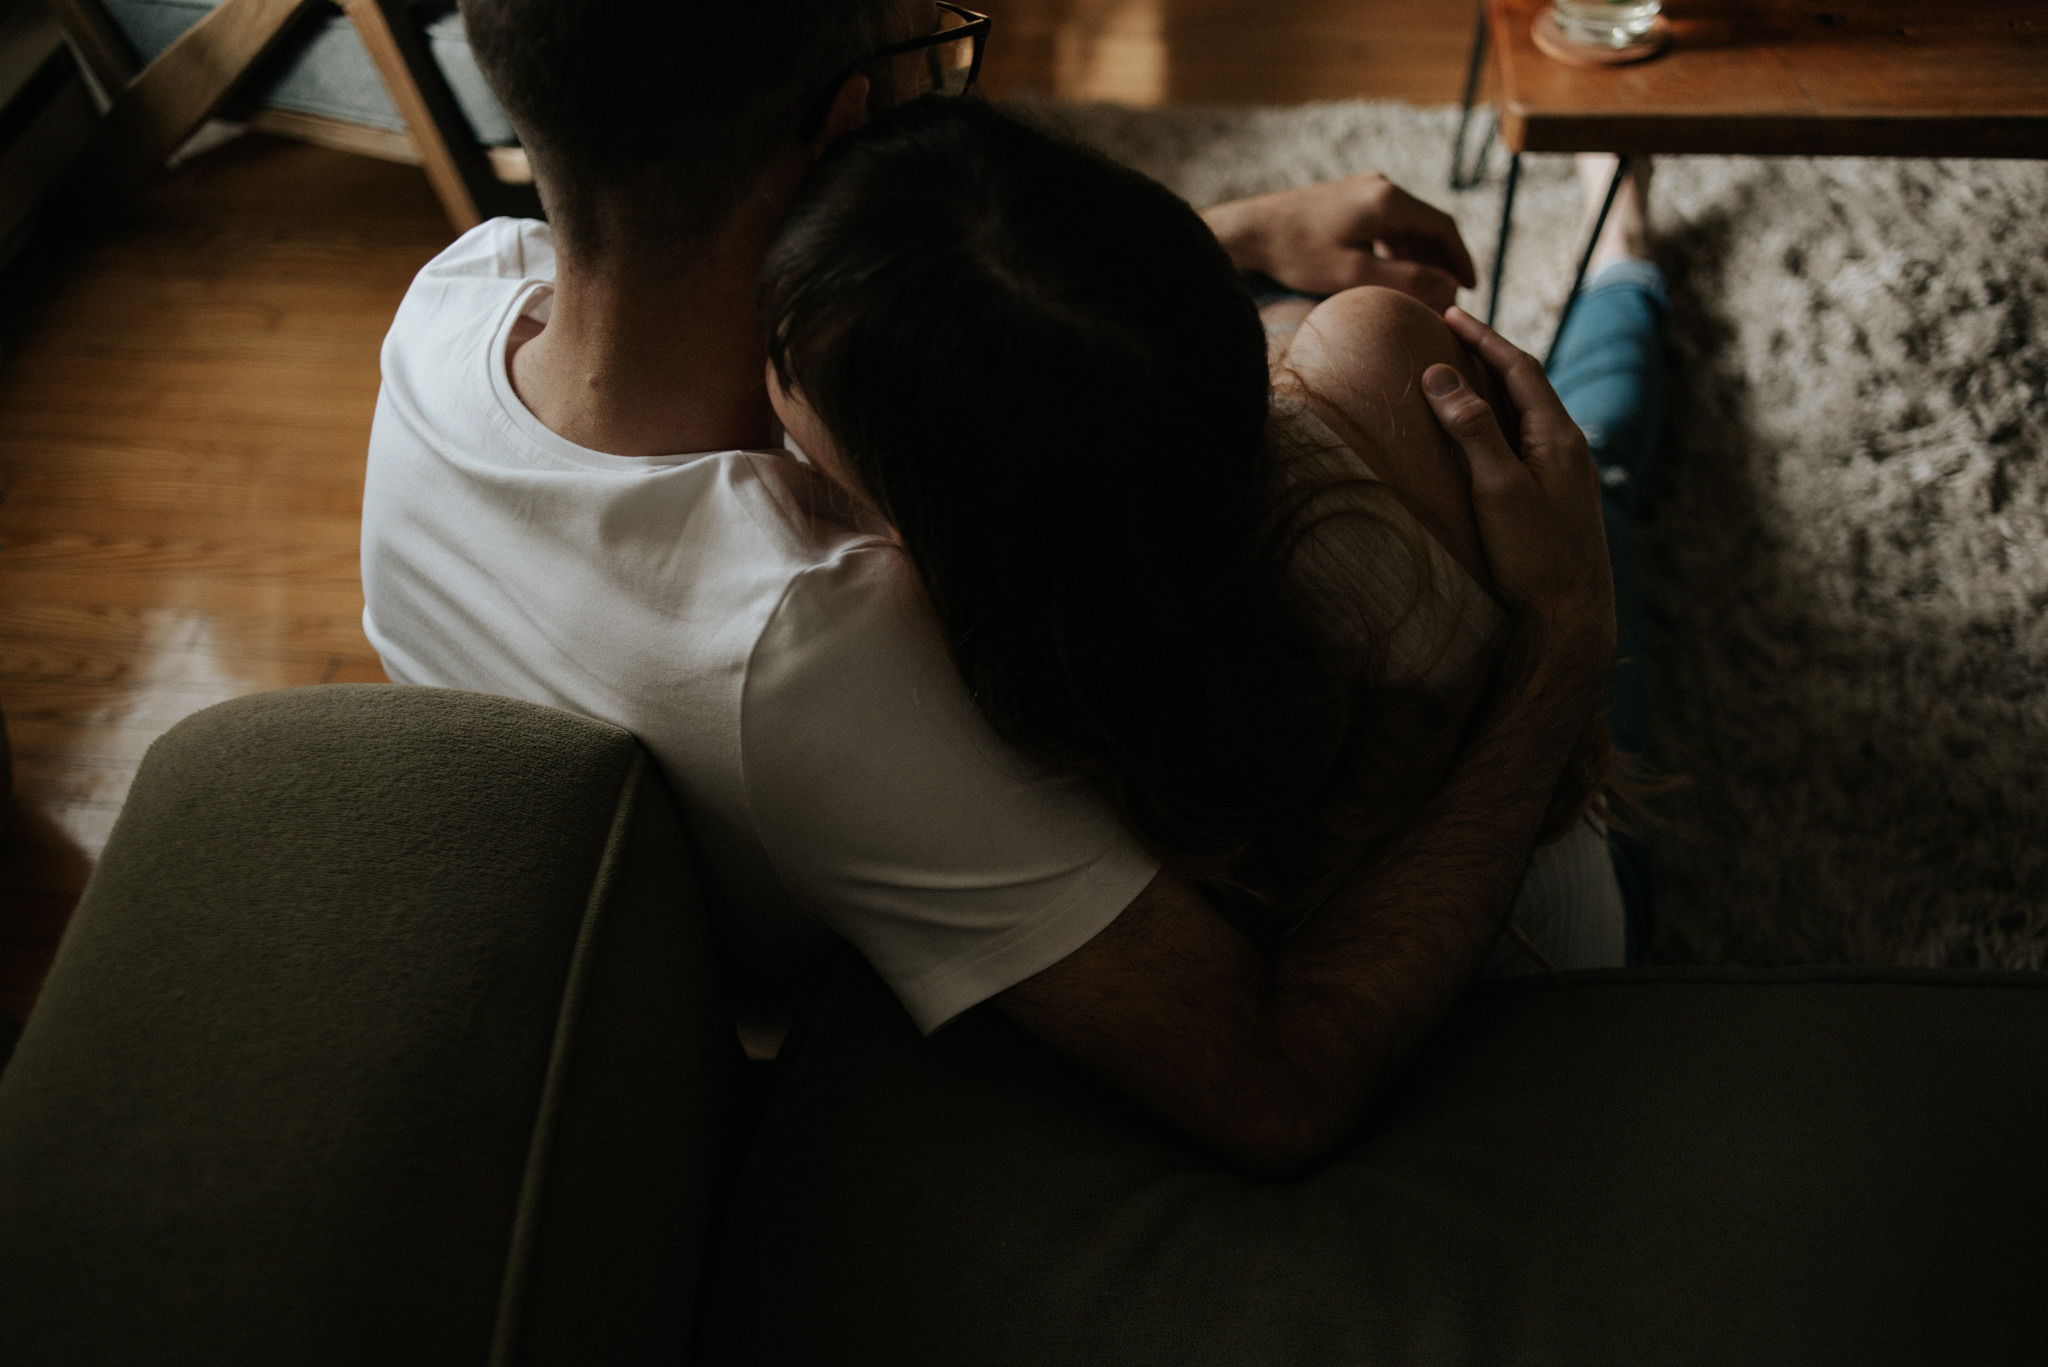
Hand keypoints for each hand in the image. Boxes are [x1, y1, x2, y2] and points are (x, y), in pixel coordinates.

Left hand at [1202, 173, 1477, 311]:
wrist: (1250, 230)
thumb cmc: (1299, 253)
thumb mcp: (1356, 274)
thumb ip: (1406, 281)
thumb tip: (1450, 290)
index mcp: (1389, 200)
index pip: (1444, 228)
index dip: (1460, 260)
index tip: (1470, 288)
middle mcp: (1380, 187)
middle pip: (1427, 225)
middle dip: (1442, 261)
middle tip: (1450, 294)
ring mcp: (1363, 190)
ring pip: (1406, 225)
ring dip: (1419, 256)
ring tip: (1427, 289)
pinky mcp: (1346, 199)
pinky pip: (1385, 223)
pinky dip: (1397, 248)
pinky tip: (1394, 273)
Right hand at [1421, 308, 1614, 678]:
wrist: (1570, 618)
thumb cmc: (1535, 556)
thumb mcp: (1498, 488)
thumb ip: (1472, 430)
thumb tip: (1440, 375)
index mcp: (1558, 437)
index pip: (1520, 369)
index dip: (1483, 340)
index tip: (1449, 316)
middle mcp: (1569, 450)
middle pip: (1527, 387)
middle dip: (1489, 357)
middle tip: (1452, 336)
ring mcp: (1565, 476)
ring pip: (1527, 417)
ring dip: (1494, 392)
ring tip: (1461, 378)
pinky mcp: (1556, 501)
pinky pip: (1525, 444)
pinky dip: (1498, 425)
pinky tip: (1482, 441)